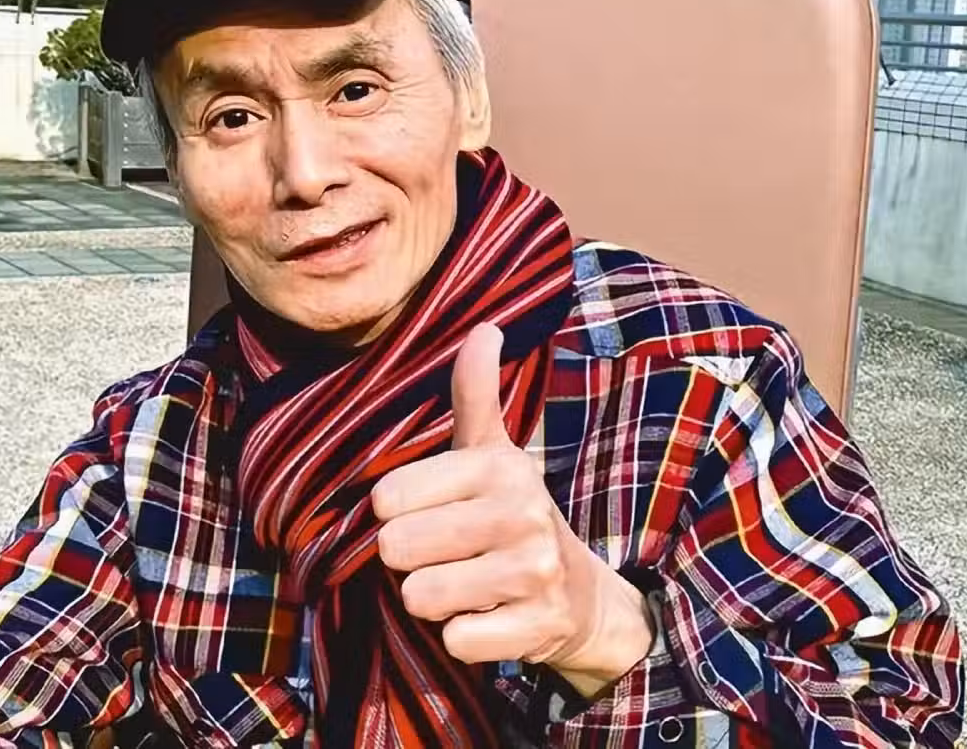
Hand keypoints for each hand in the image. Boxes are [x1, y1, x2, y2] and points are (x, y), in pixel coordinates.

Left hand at [371, 324, 654, 695]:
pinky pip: (455, 639)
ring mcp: (533, 573)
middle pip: (396, 549)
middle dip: (409, 561)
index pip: (387, 497)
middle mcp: (520, 513)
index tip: (427, 514)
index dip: (395, 514)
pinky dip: (462, 637)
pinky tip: (487, 617)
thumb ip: (474, 393)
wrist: (579, 593)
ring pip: (420, 597)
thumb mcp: (492, 452)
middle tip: (444, 554)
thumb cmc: (512, 514)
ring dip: (432, 600)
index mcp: (498, 466)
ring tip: (464, 585)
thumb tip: (485, 326)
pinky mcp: (536, 627)